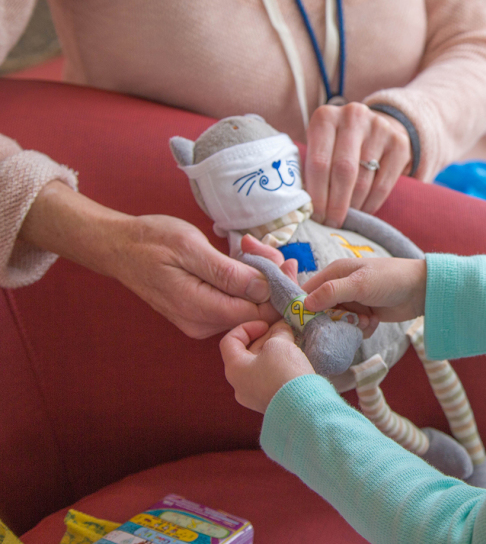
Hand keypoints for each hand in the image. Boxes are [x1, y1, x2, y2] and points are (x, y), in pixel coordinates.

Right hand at [109, 215, 279, 337]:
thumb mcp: (190, 248)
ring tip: (249, 245)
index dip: (278, 290)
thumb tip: (264, 289)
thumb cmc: (151, 241)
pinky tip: (240, 256)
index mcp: (199, 309)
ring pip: (246, 306)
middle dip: (269, 279)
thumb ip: (228, 273)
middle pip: (255, 311)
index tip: (288, 262)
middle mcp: (201, 324)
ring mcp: (200, 321)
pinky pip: (233, 301)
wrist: (118, 247)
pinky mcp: (200, 313)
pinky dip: (242, 280)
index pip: (257, 314)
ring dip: (256, 276)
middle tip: (264, 247)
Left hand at [221, 320, 314, 412]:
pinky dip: (278, 367)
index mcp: (234, 369)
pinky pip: (269, 380)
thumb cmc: (283, 372)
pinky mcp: (269, 403)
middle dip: (265, 339)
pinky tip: (294, 362)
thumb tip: (281, 329)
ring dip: (273, 352)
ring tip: (291, 344)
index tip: (266, 325)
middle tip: (285, 331)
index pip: (230, 341)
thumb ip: (278, 332)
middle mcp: (239, 385)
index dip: (247, 327)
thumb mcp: (280, 343)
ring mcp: (253, 397)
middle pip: (246, 354)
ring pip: (259, 367)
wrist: (302, 407)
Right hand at [302, 257, 426, 324]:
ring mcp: (353, 302)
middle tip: (347, 321)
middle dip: (333, 321)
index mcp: (335, 273)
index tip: (302, 325)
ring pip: (338, 322)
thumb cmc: (390, 279)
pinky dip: (362, 329)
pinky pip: (353, 328)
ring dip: (350, 326)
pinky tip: (374, 322)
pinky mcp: (364, 315)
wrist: (421, 290)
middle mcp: (340, 287)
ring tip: (366, 320)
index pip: (308, 291)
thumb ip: (331, 292)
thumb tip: (304, 305)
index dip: (303, 308)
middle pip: (321, 311)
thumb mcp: (359, 284)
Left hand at [305, 102, 411, 227]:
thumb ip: (312, 168)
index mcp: (325, 117)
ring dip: (353, 206)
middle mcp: (353, 117)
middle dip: (335, 204)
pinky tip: (363, 212)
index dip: (317, 194)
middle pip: (343, 171)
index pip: (318, 162)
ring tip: (345, 219)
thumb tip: (306, 208)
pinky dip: (371, 204)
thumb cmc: (338, 144)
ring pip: (364, 180)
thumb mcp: (321, 145)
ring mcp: (379, 128)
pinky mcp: (399, 143)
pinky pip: (384, 184)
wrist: (375, 127)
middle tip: (331, 224)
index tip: (315, 217)